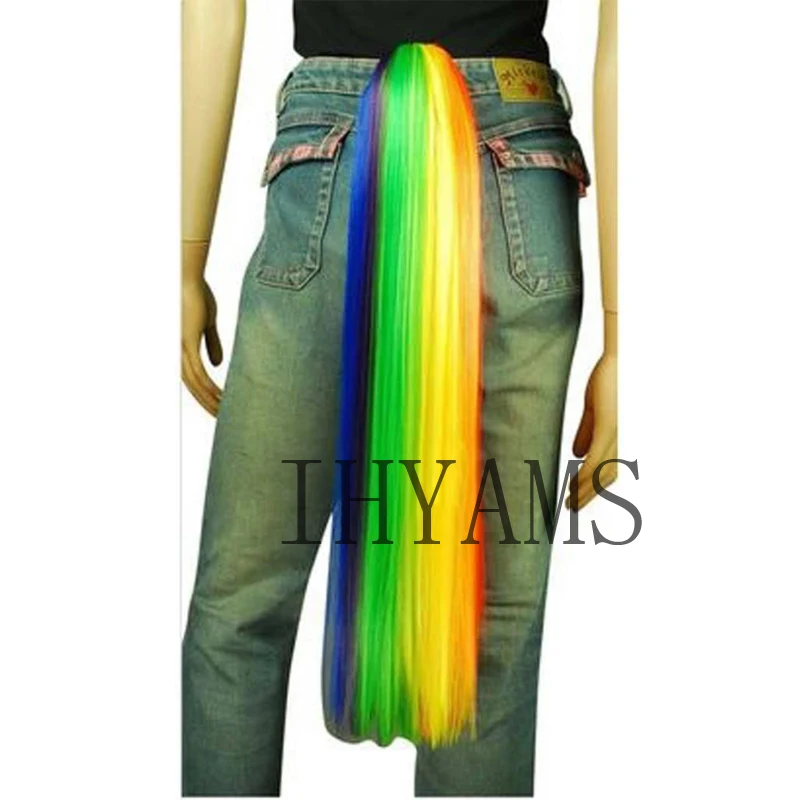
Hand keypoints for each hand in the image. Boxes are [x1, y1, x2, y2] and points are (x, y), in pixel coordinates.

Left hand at [181, 277, 222, 415]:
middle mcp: (176, 352)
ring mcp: (179, 349)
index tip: (217, 406)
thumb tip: (217, 365)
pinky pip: (198, 373)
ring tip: (224, 412)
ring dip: (209, 400)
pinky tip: (220, 397)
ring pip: (194, 384)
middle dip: (205, 403)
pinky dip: (209, 387)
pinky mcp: (186, 344)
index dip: (203, 394)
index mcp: (181, 348)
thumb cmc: (196, 294)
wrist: (188, 277)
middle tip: (220, 418)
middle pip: (190, 386)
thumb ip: (212, 344)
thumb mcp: (207, 323)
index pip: (192, 378)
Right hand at [566, 352, 617, 509]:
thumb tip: (576, 454)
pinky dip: (585, 476)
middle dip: (589, 495)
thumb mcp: (595, 408)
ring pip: (602, 474)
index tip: (577, 497)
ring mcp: (619, 434)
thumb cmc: (609, 377)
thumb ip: (587, 431)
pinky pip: (596, 460)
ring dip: (585, 491)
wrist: (618, 357)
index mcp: (622, 435)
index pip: (609, 470)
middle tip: (572, 507)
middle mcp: (626, 438)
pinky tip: (574, 485)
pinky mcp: (609, 427)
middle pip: (608, 478)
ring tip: (570, 501)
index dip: (594, 487)